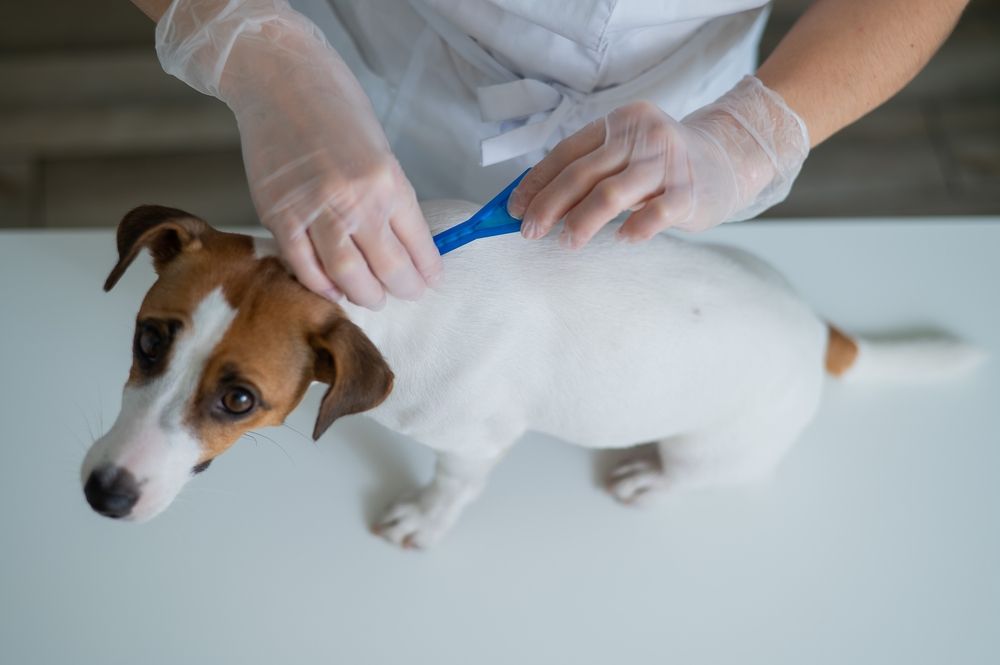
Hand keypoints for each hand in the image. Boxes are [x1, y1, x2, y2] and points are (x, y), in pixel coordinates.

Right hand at [156, 0, 440, 307]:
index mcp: (388, 181)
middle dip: (402, 289)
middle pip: (387, 268)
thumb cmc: (335, 106)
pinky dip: (320, 284)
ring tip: (373, 298)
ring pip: (347, 275)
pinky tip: (333, 288)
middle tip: (405, 294)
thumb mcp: (380, 149)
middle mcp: (355, 200)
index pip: (418, 243)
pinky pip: (302, 265)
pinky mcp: (278, 214)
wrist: (279, 79)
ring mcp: (314, 210)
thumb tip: (403, 240)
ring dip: (365, 295)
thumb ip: (390, 196)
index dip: (427, 270)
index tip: (431, 281)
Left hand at [507, 76, 808, 247]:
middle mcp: (642, 137)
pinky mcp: (690, 191)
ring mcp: (668, 163)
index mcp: (619, 124)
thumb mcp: (628, 152)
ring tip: (565, 242)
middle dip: (549, 205)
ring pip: (612, 193)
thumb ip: (591, 169)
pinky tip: (623, 240)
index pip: (567, 153)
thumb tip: (535, 204)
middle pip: (583, 173)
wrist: (730, 157)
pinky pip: (656, 213)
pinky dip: (636, 228)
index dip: (537, 183)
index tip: (514, 209)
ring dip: (582, 221)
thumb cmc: (664, 163)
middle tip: (529, 231)